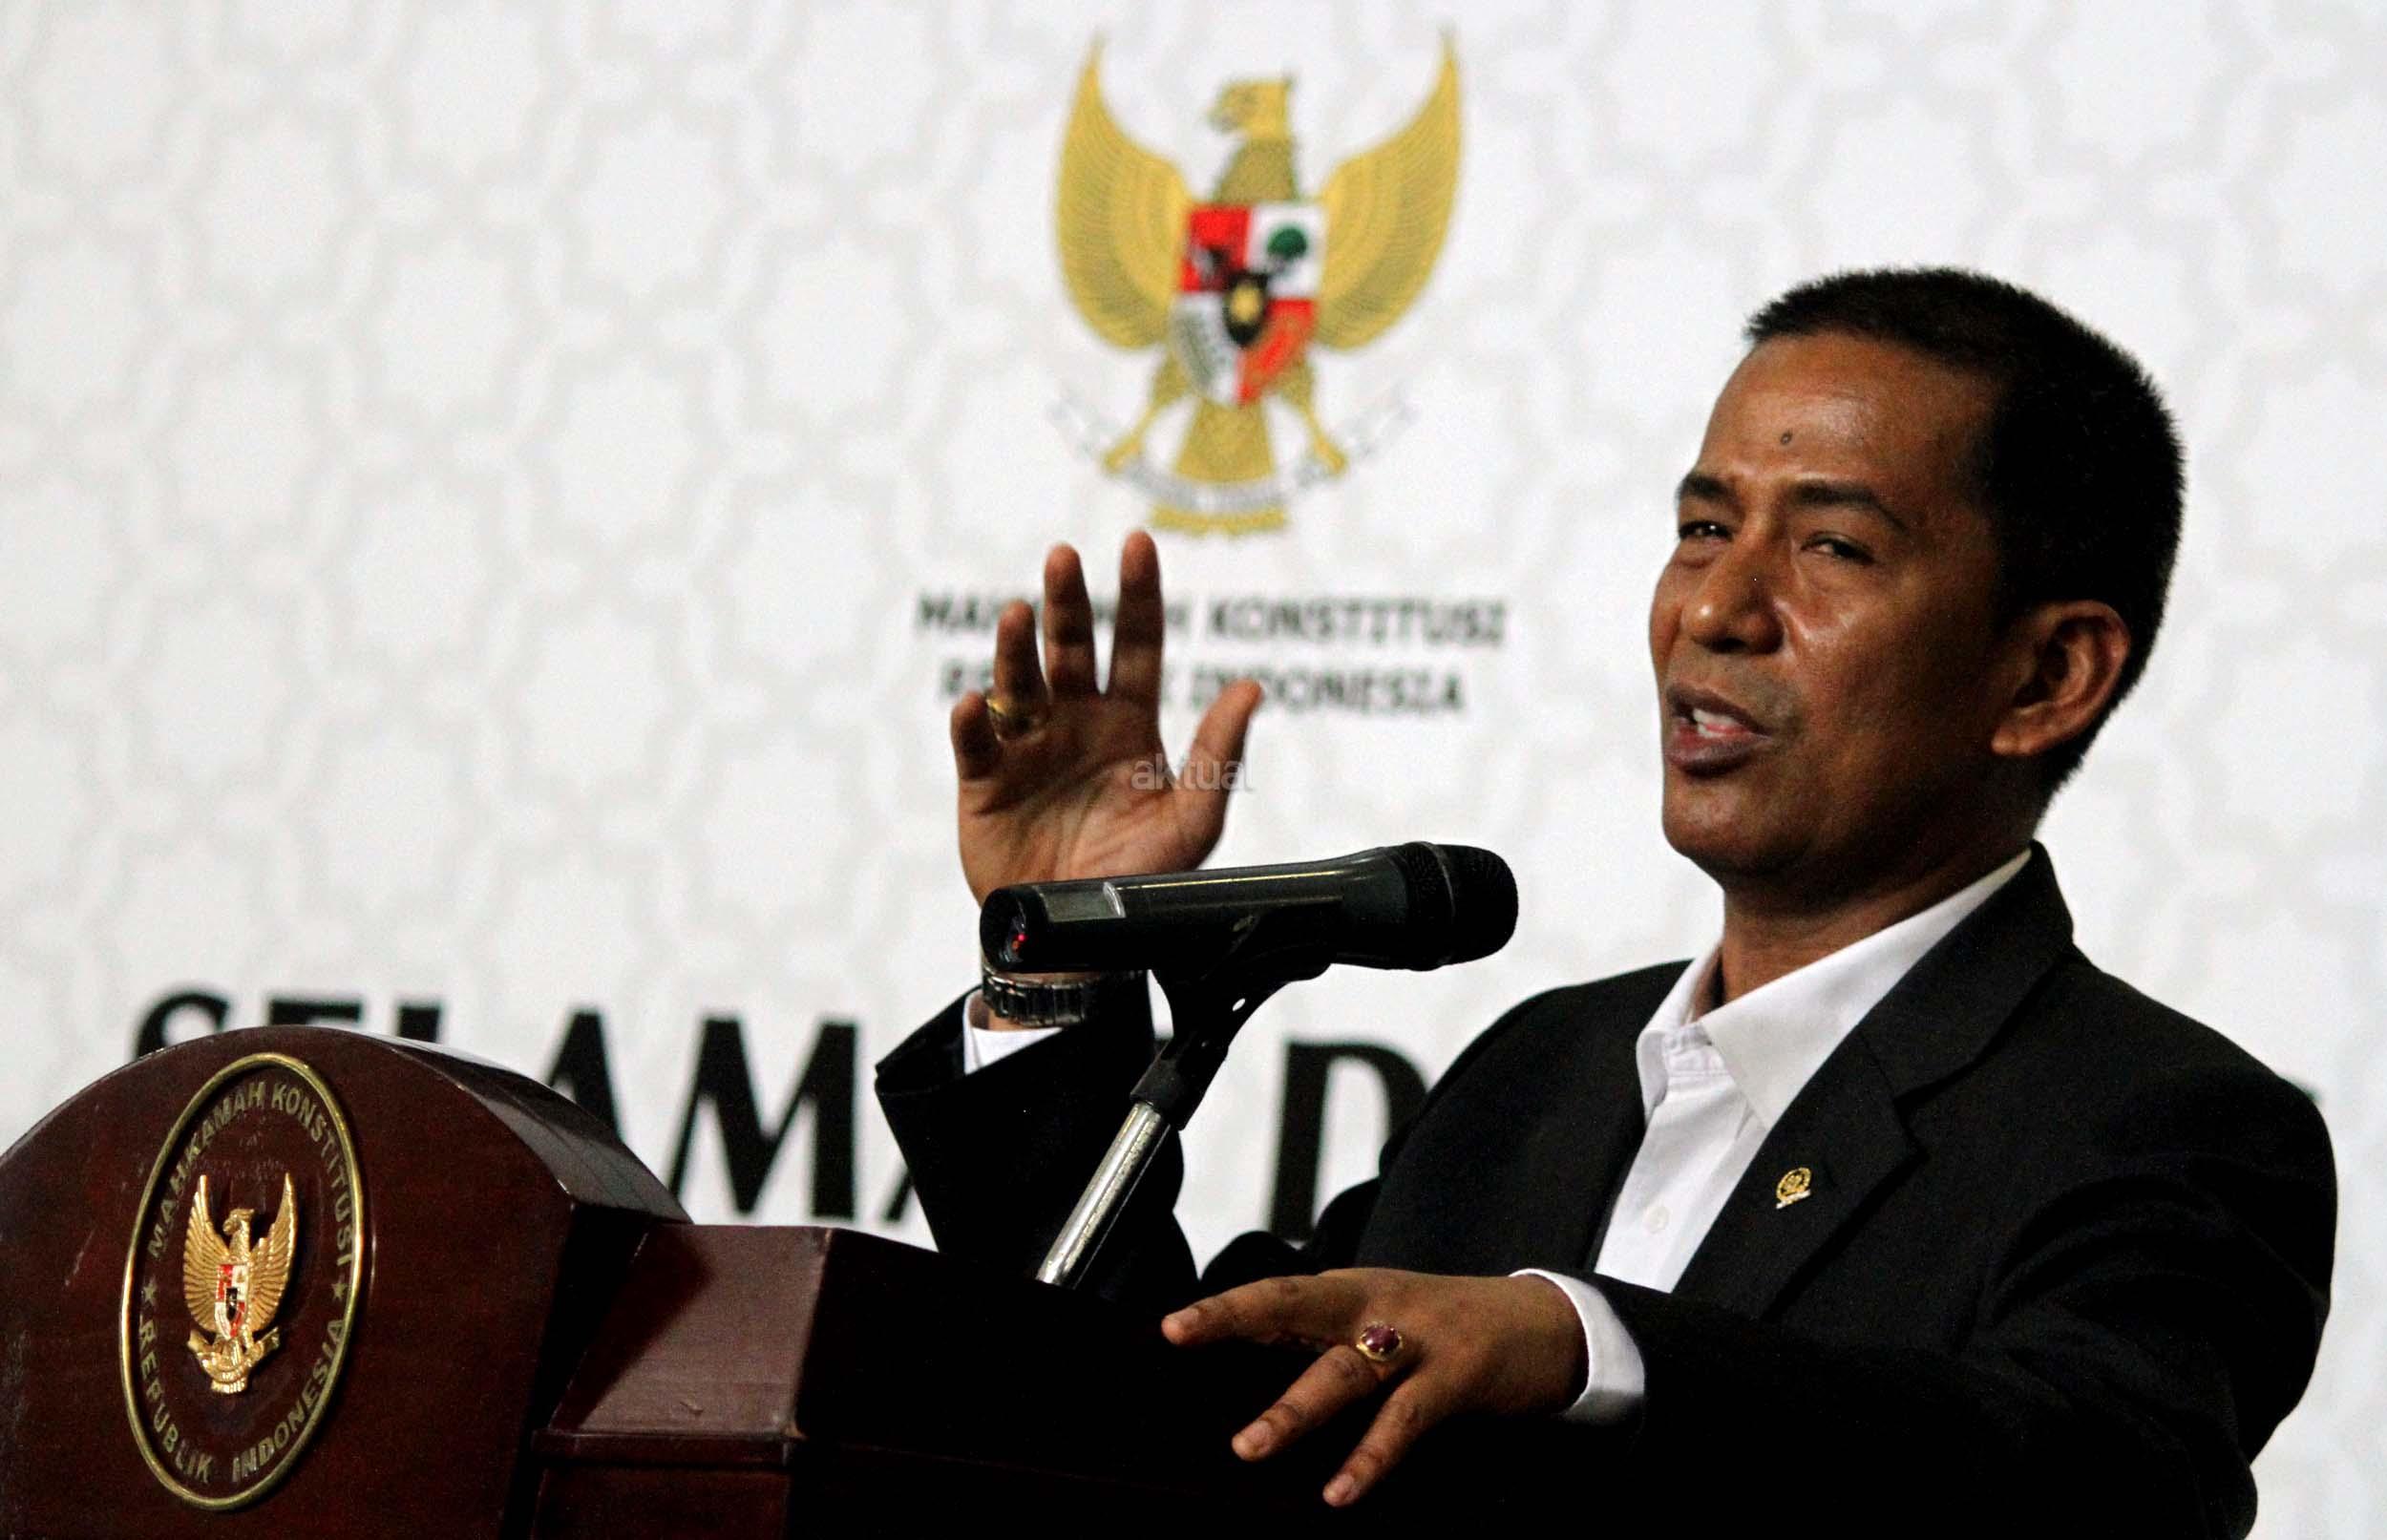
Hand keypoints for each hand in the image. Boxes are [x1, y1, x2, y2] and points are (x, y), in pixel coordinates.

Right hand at [951, 534, 1261, 907]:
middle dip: (1069, 602)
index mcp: (1129, 724)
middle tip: (1065, 559)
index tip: (1137, 543)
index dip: (1138, 594)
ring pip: (1020, 682)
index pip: (1137, 645)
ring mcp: (1028, 748)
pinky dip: (974, 720)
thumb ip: (1218, 754)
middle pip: (1072, 647)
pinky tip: (977, 703)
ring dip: (1017, 648)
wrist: (1075, 943)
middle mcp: (1076, 723)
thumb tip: (1252, 686)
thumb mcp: (1191, 820)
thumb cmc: (1139, 881)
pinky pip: (977, 742)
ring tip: (1021, 616)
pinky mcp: (986, 781)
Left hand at [1161, 1269, 1586, 1506]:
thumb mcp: (1385, 1320)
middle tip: (1182, 1334)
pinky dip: (1371, 1455)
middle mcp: (1376, 1304)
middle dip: (1236, 1316)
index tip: (1171, 1324)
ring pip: (1343, 1369)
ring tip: (1250, 1447)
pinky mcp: (1457, 1372)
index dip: (1224, 1306)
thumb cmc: (1453, 1326)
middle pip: (1296, 1302)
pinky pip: (1404, 1418)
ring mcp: (1418, 1336)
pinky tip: (1341, 1489)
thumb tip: (1259, 1371)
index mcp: (1353, 1292)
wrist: (1548, 1321)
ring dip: (1294, 1408)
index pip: (1277, 1293)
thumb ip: (1327, 1339)